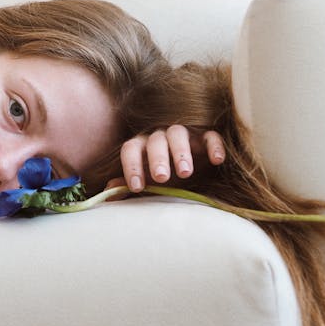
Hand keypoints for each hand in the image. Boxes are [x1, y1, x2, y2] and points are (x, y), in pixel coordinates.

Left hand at [107, 125, 225, 193]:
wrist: (191, 169)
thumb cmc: (163, 175)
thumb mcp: (147, 182)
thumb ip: (129, 184)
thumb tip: (108, 191)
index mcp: (141, 146)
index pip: (130, 149)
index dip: (132, 167)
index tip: (136, 187)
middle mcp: (159, 136)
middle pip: (155, 141)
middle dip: (157, 159)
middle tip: (161, 177)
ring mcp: (183, 134)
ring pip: (178, 134)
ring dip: (181, 152)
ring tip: (185, 172)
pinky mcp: (205, 137)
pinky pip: (209, 135)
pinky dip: (213, 145)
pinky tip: (216, 160)